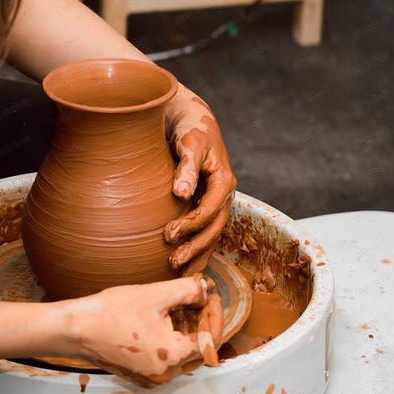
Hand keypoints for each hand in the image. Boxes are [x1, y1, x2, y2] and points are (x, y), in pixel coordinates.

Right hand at [69, 275, 222, 387]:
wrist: (77, 328)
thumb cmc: (112, 312)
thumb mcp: (154, 294)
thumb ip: (187, 290)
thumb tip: (205, 287)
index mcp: (173, 356)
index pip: (211, 340)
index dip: (214, 315)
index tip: (209, 296)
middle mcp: (165, 373)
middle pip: (198, 350)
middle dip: (201, 322)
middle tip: (196, 299)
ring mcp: (151, 377)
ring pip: (182, 355)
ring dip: (185, 331)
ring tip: (177, 308)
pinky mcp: (140, 374)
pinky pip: (165, 360)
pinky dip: (169, 341)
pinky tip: (160, 321)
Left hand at [163, 85, 236, 274]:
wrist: (192, 121)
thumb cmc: (190, 130)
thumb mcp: (189, 144)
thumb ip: (186, 168)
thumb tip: (181, 193)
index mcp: (224, 179)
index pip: (210, 209)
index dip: (191, 224)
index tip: (169, 235)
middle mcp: (224, 194)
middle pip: (214, 227)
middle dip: (196, 247)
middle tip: (173, 262)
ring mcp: (216, 201)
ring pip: (211, 233)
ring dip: (198, 253)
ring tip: (179, 272)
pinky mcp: (206, 204)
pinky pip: (204, 229)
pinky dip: (196, 247)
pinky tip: (184, 264)